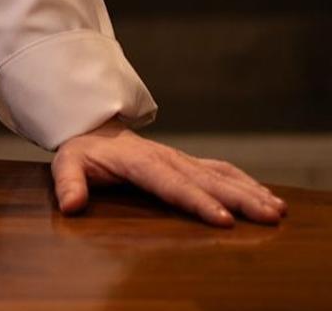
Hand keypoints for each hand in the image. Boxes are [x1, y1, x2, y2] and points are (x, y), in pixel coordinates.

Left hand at [52, 119, 286, 226]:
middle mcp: (165, 157)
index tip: (222, 219)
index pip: (169, 183)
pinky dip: (244, 181)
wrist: (90, 125)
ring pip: (218, 174)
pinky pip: (219, 169)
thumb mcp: (67, 163)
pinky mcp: (186, 161)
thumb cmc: (81, 150)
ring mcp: (178, 157)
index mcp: (138, 160)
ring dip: (248, 190)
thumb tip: (72, 205)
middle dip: (238, 199)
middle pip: (205, 179)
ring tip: (277, 208)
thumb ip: (69, 183)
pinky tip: (265, 195)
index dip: (196, 201)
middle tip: (268, 216)